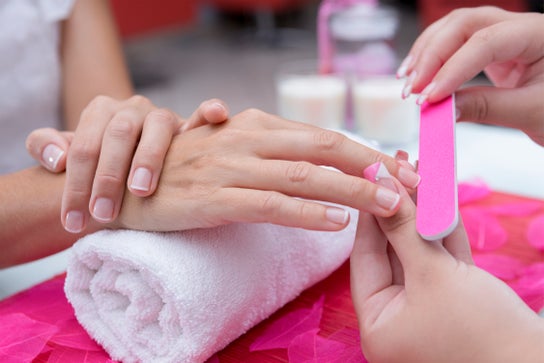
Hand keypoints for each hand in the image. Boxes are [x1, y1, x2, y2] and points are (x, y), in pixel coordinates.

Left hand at [25, 95, 228, 232]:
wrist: (129, 158)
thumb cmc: (98, 163)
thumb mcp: (66, 155)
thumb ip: (45, 146)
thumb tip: (55, 158)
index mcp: (101, 111)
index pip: (84, 146)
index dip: (75, 184)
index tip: (74, 220)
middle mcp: (133, 109)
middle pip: (119, 134)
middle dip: (109, 176)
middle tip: (103, 213)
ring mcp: (164, 116)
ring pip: (159, 126)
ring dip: (149, 157)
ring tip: (140, 190)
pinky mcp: (191, 126)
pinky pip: (203, 115)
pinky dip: (210, 111)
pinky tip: (215, 114)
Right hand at [115, 109, 421, 231]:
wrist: (129, 184)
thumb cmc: (185, 168)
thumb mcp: (231, 147)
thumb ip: (272, 150)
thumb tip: (318, 160)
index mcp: (256, 124)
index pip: (322, 136)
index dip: (364, 152)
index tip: (399, 169)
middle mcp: (248, 139)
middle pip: (323, 149)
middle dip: (372, 167)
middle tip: (411, 185)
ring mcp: (231, 168)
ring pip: (305, 176)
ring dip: (352, 191)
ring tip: (390, 205)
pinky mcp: (215, 198)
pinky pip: (270, 205)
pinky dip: (307, 213)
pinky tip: (336, 223)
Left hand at [350, 168, 543, 362]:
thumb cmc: (482, 334)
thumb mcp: (433, 275)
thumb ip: (404, 229)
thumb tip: (380, 186)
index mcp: (378, 322)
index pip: (365, 256)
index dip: (371, 214)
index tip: (373, 177)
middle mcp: (396, 316)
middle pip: (392, 250)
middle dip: (400, 208)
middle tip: (400, 168)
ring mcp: (425, 308)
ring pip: (419, 250)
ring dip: (424, 214)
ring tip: (422, 172)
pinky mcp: (453, 300)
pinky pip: (442, 259)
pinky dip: (445, 231)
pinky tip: (442, 196)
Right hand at [397, 7, 543, 144]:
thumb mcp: (532, 113)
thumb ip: (487, 108)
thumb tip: (442, 110)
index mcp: (538, 35)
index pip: (486, 41)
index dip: (453, 69)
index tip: (430, 97)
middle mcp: (519, 27)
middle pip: (464, 24)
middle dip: (432, 55)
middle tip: (412, 88)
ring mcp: (503, 36)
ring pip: (454, 28)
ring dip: (426, 53)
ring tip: (408, 82)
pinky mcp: (491, 52)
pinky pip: (455, 45)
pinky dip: (433, 59)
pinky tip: (419, 76)